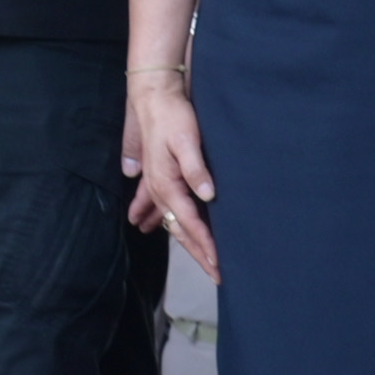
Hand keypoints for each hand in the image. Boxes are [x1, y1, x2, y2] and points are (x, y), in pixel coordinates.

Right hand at [127, 67, 218, 280]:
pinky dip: (176, 227)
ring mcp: (159, 187)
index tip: (220, 263)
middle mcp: (161, 191)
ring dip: (190, 244)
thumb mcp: (186, 141)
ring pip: (175, 223)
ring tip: (205, 263)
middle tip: (218, 275)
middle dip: (200, 254)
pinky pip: (170, 211)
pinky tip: (177, 237)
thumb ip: (196, 169)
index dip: (206, 244)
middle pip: (182, 230)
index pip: (191, 223)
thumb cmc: (173, 117)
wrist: (153, 98)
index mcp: (167, 185)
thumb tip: (208, 195)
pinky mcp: (162, 180)